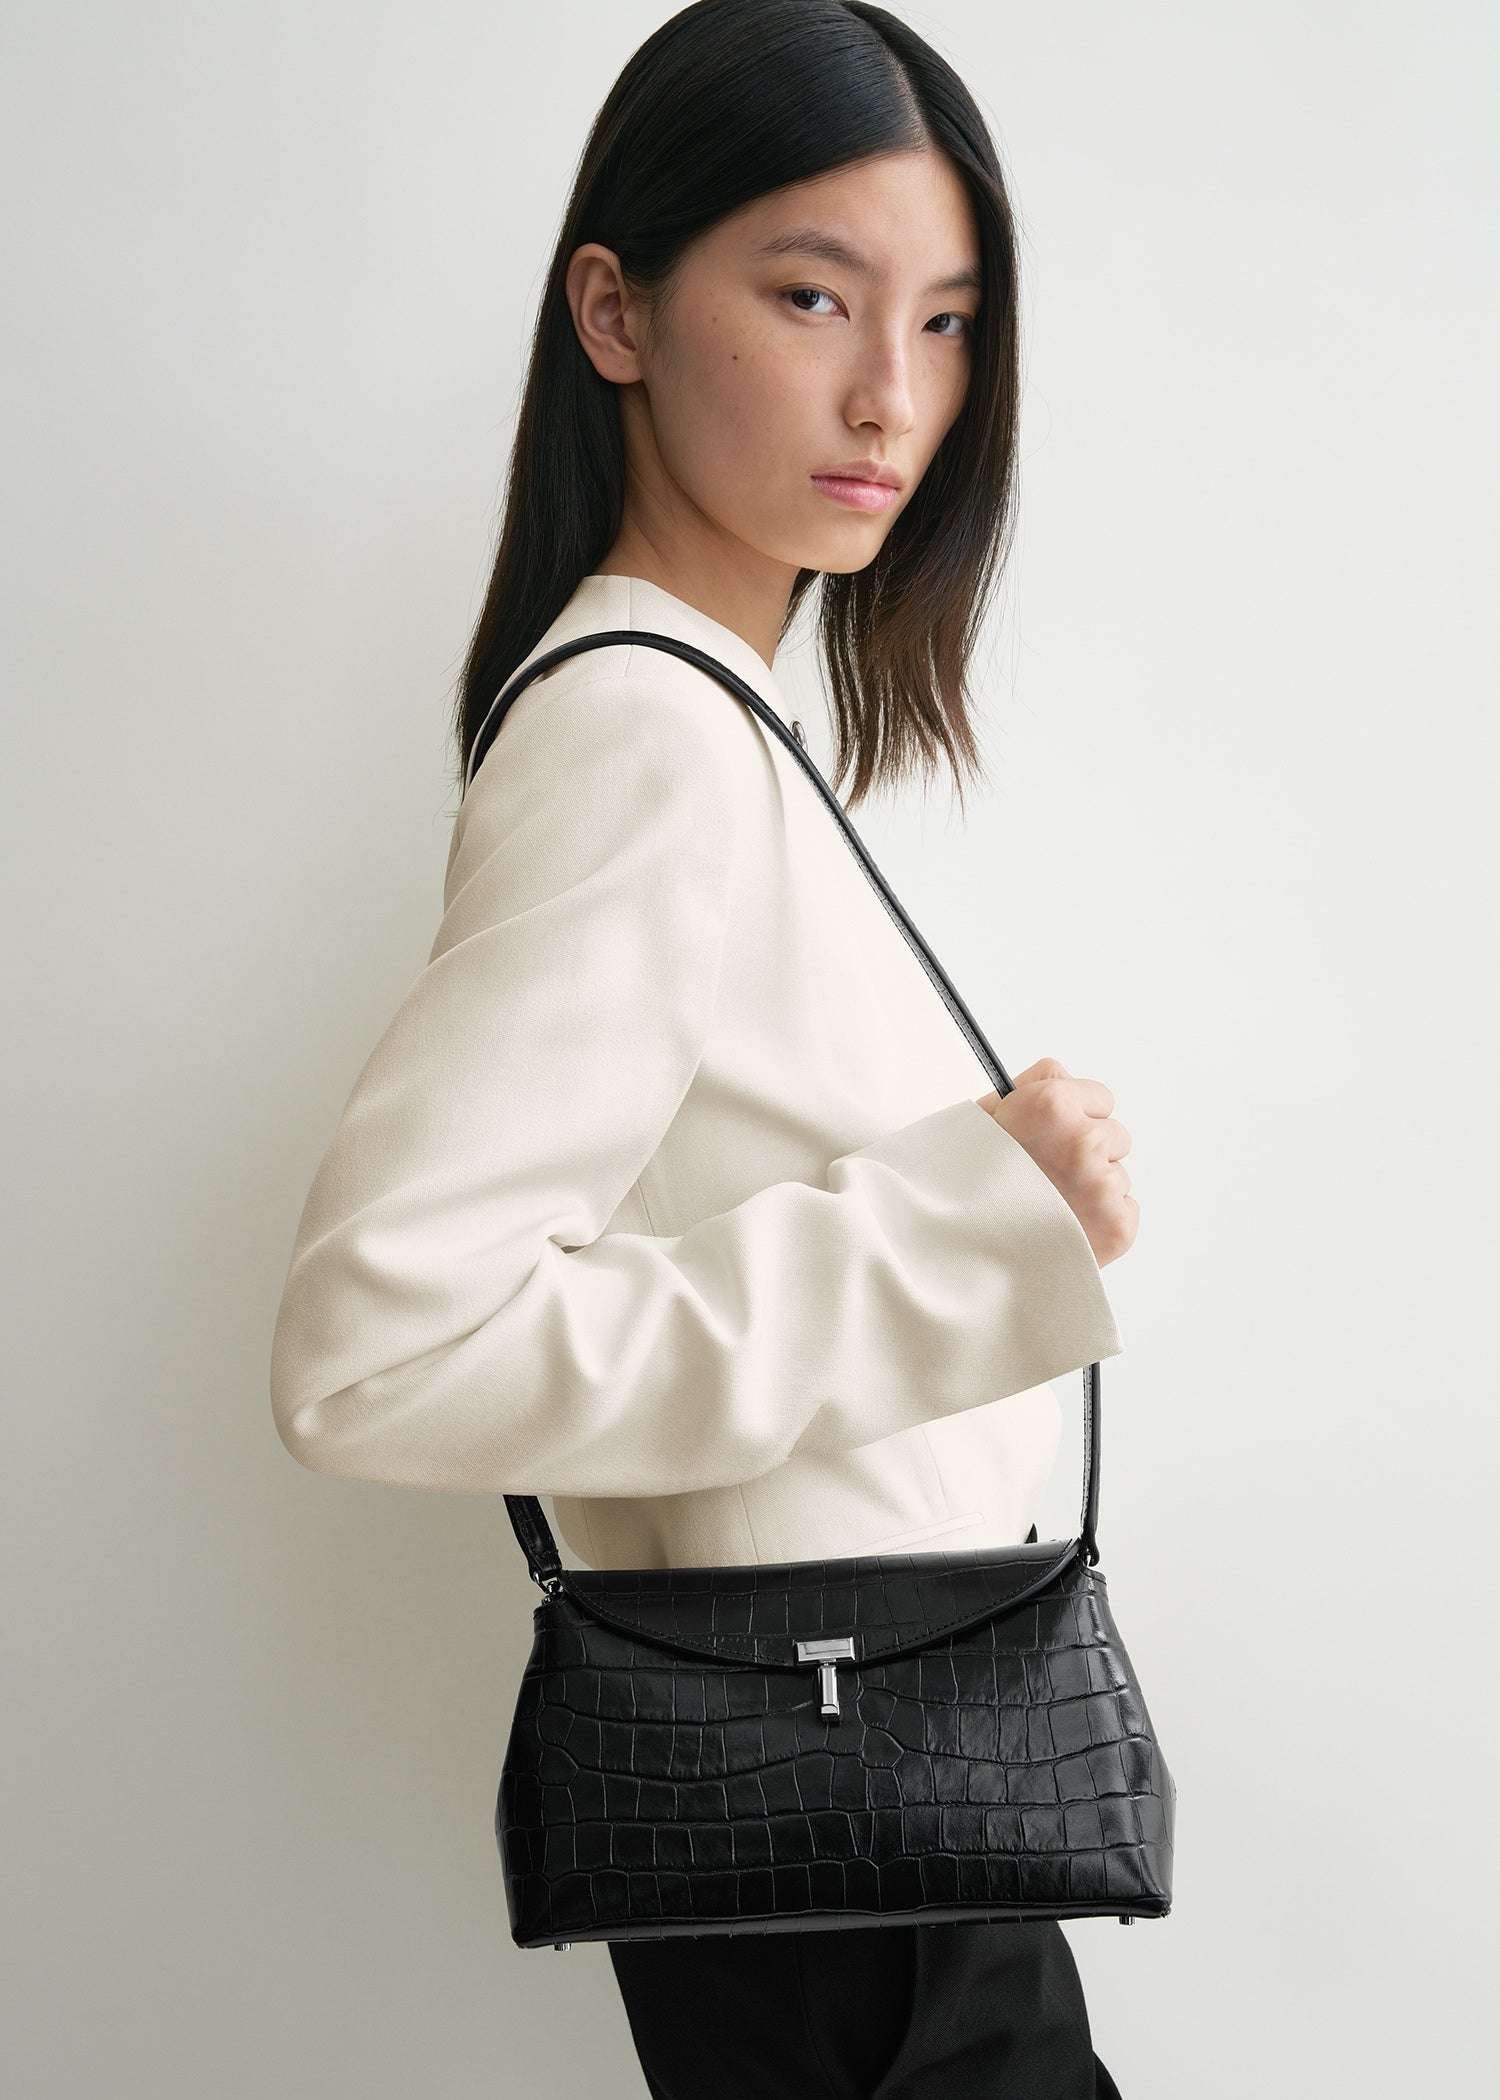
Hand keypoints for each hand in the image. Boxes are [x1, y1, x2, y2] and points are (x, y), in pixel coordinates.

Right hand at [976, 1058, 1137, 1266]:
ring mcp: (1103, 1187)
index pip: (1102, 1097)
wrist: (960, 1255)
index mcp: (1051, 1105)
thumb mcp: (986, 1117)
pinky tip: (1065, 1226)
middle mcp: (1082, 1141)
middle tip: (1047, 1175)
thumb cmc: (966, 1185)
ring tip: (1050, 1206)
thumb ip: (1034, 1088)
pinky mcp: (1117, 1226)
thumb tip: (1067, 1081)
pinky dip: (1102, 1221)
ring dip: (1092, 1189)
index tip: (1053, 1135)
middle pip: (1116, 1135)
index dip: (1075, 1116)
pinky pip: (1125, 1211)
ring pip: (1117, 1176)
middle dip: (1087, 1153)